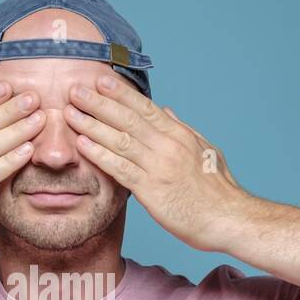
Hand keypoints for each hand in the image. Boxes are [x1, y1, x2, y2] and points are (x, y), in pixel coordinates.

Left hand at [64, 74, 252, 252]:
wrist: (230, 219)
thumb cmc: (219, 191)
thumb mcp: (207, 151)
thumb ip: (184, 130)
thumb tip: (167, 110)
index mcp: (180, 135)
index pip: (146, 107)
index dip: (121, 93)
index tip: (101, 80)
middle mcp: (168, 146)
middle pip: (127, 118)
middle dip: (99, 102)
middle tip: (74, 89)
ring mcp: (159, 167)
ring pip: (119, 139)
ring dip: (92, 124)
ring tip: (69, 112)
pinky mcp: (151, 191)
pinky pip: (120, 168)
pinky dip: (100, 154)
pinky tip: (82, 144)